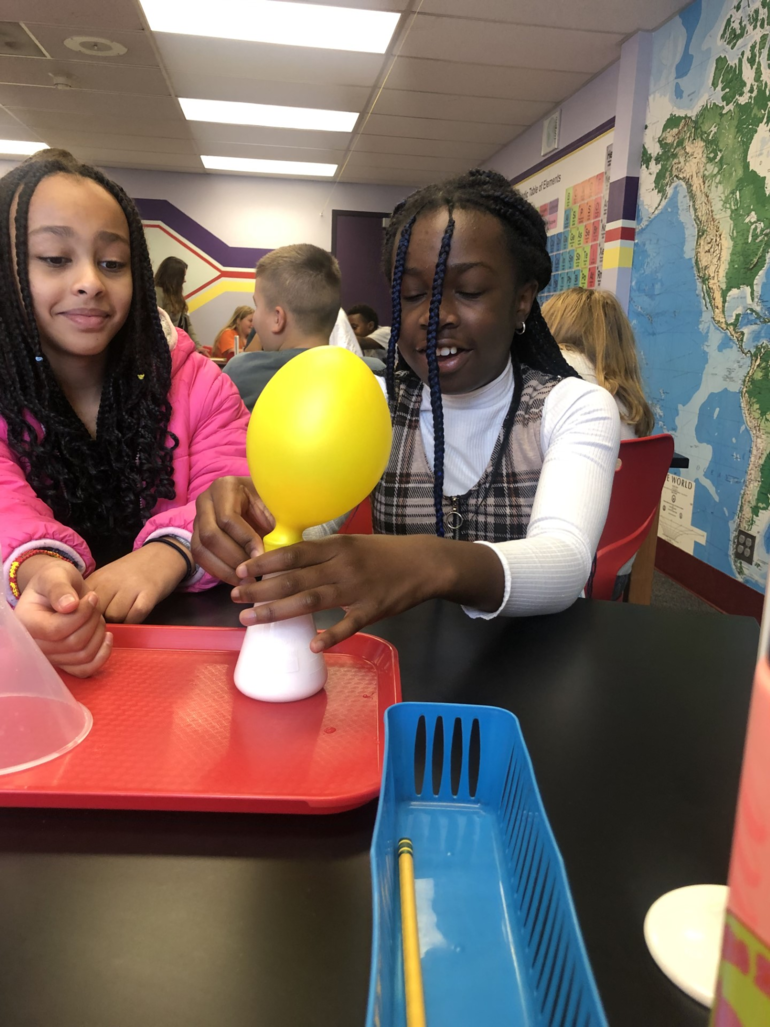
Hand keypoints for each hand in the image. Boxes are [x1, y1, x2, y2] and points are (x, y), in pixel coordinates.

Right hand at [15, 555, 111, 677]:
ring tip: (96, 614)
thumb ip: (59, 588)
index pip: (57, 630)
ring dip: (98, 633)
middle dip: (91, 620)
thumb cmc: (55, 580)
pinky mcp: (65, 663)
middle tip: (94, 603)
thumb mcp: (55, 575)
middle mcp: (34, 645)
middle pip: (74, 644)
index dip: (81, 615)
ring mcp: (50, 657)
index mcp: (25, 623)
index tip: (92, 597)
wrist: (59, 590)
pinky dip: (102, 655)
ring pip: (84, 656)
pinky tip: (107, 636)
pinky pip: (86, 670)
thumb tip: (69, 605)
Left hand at [85, 543, 187, 622]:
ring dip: (120, 621)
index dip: (86, 616)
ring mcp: (130, 587)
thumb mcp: (106, 577)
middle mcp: (110, 581)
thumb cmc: (131, 571)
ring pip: (115, 616)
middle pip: (97, 613)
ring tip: (126, 614)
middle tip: (112, 619)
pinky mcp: (149, 593)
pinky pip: (135, 616)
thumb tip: (81, 617)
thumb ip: (93, 594)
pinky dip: (135, 620)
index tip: (94, 618)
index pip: (81, 604)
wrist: (162, 555)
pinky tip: (137, 614)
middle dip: (103, 620)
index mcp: (96, 578)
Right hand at [192, 476, 274, 585]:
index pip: (228, 518)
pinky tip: (237, 580)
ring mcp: (198, 519)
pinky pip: (200, 558)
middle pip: (211, 535)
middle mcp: (206, 501)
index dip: (245, 540)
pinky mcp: (196, 536)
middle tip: (254, 573)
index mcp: (225, 487)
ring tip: (247, 582)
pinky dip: (218, 571)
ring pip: (201, 549)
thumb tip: (278, 550)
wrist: (261, 506)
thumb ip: (277, 524)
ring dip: (224, 569)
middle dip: (234, 558)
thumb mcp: (277, 508)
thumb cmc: (271, 505)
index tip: (261, 556)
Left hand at [230, 534, 478, 651]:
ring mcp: (358, 588)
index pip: (293, 553)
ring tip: (252, 618)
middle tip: (234, 599)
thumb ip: (321, 553)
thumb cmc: (383, 554)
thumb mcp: (351, 543)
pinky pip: (349, 625)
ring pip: (312, 600)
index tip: (240, 571)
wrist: (424, 563)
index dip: (265, 563)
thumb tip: (284, 561)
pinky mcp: (374, 610)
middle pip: (295, 578)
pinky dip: (331, 636)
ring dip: (279, 611)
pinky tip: (312, 646)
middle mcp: (343, 566)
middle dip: (261, 589)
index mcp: (336, 546)